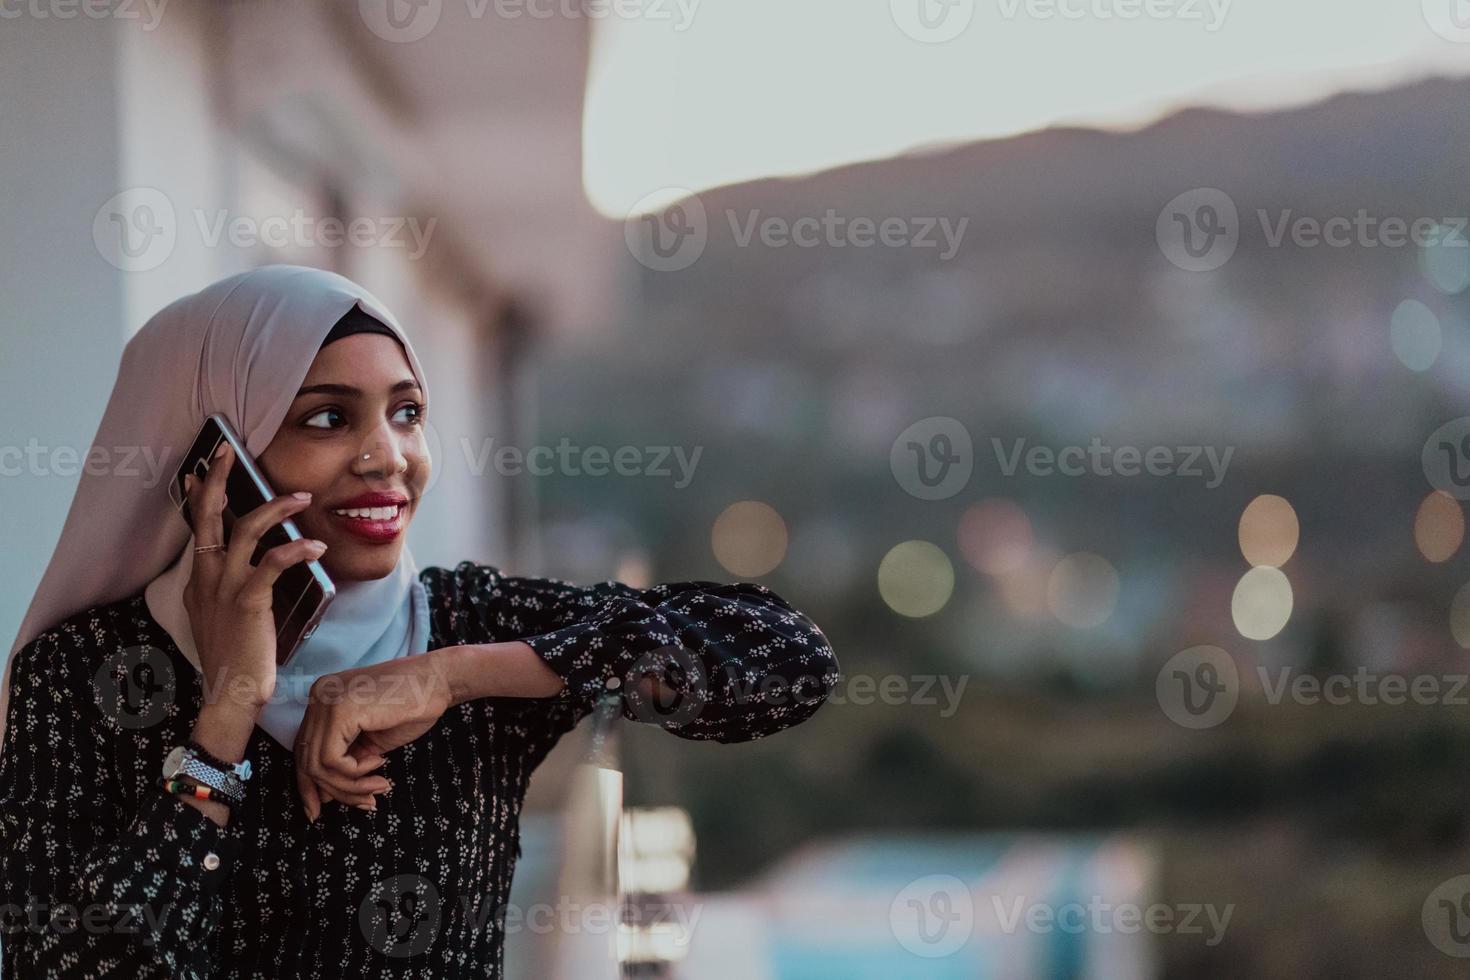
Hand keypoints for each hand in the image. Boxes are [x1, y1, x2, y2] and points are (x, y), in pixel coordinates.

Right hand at [183, 440, 326, 716]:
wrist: (230, 695)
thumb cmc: (234, 659)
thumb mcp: (222, 618)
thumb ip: (228, 591)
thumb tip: (246, 571)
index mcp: (200, 581)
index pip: (198, 528)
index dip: (200, 497)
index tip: (203, 471)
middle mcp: (207, 578)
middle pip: (209, 516)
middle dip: (219, 480)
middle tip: (229, 452)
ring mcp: (225, 588)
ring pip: (245, 530)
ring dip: (276, 508)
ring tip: (303, 497)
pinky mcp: (248, 602)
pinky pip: (271, 563)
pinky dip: (296, 550)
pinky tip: (316, 547)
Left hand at [293, 651, 453, 820]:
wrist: (439, 680)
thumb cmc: (414, 706)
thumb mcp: (371, 741)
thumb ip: (346, 761)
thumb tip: (323, 797)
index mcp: (322, 700)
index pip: (303, 750)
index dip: (309, 785)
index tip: (320, 810)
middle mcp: (318, 696)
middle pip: (307, 760)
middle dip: (335, 791)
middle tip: (366, 802)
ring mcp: (326, 701)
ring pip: (318, 765)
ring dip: (350, 786)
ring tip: (378, 785)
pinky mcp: (340, 710)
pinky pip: (332, 759)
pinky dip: (355, 772)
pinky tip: (378, 762)